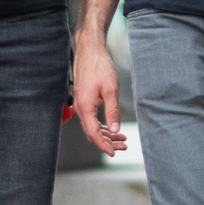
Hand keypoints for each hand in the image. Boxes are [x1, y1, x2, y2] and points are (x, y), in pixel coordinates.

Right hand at [73, 33, 126, 152]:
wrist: (90, 51)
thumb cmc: (100, 67)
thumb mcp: (110, 90)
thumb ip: (113, 111)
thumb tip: (115, 129)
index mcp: (85, 107)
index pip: (94, 133)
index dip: (104, 145)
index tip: (114, 153)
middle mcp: (80, 108)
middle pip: (92, 132)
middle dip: (107, 142)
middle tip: (123, 146)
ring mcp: (81, 104)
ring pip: (92, 126)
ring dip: (106, 134)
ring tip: (121, 139)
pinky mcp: (84, 100)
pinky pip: (91, 118)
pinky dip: (102, 125)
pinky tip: (112, 127)